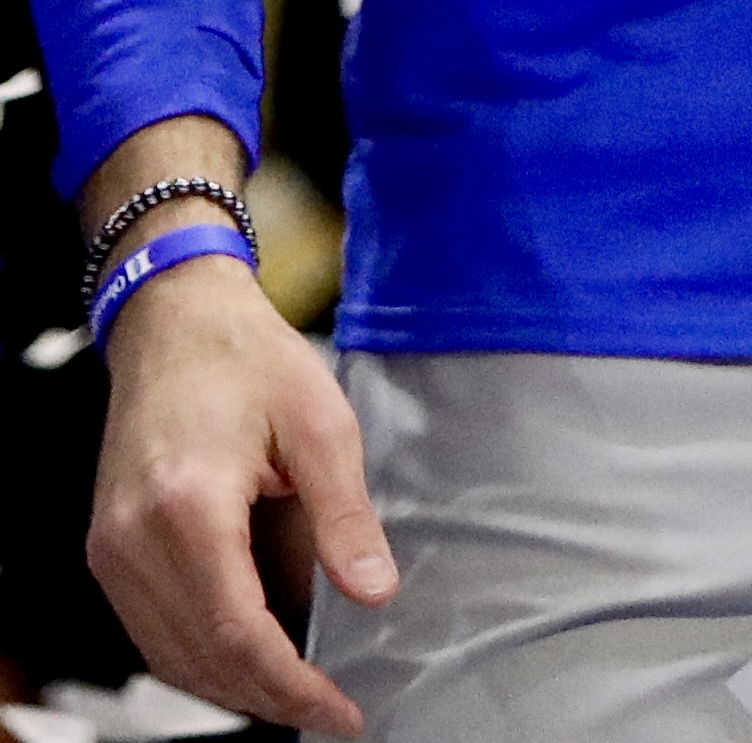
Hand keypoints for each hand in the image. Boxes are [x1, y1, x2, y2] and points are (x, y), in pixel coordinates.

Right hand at [89, 252, 397, 736]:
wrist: (175, 317)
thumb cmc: (246, 356)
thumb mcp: (318, 421)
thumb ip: (344, 514)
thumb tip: (374, 591)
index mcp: (188, 506)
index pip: (238, 635)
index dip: (292, 689)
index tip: (341, 712)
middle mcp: (134, 539)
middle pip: (201, 660)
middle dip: (270, 698)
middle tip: (329, 710)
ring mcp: (111, 550)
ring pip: (170, 659)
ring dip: (234, 688)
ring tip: (297, 692)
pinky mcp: (108, 550)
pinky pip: (151, 632)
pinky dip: (201, 657)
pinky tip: (249, 655)